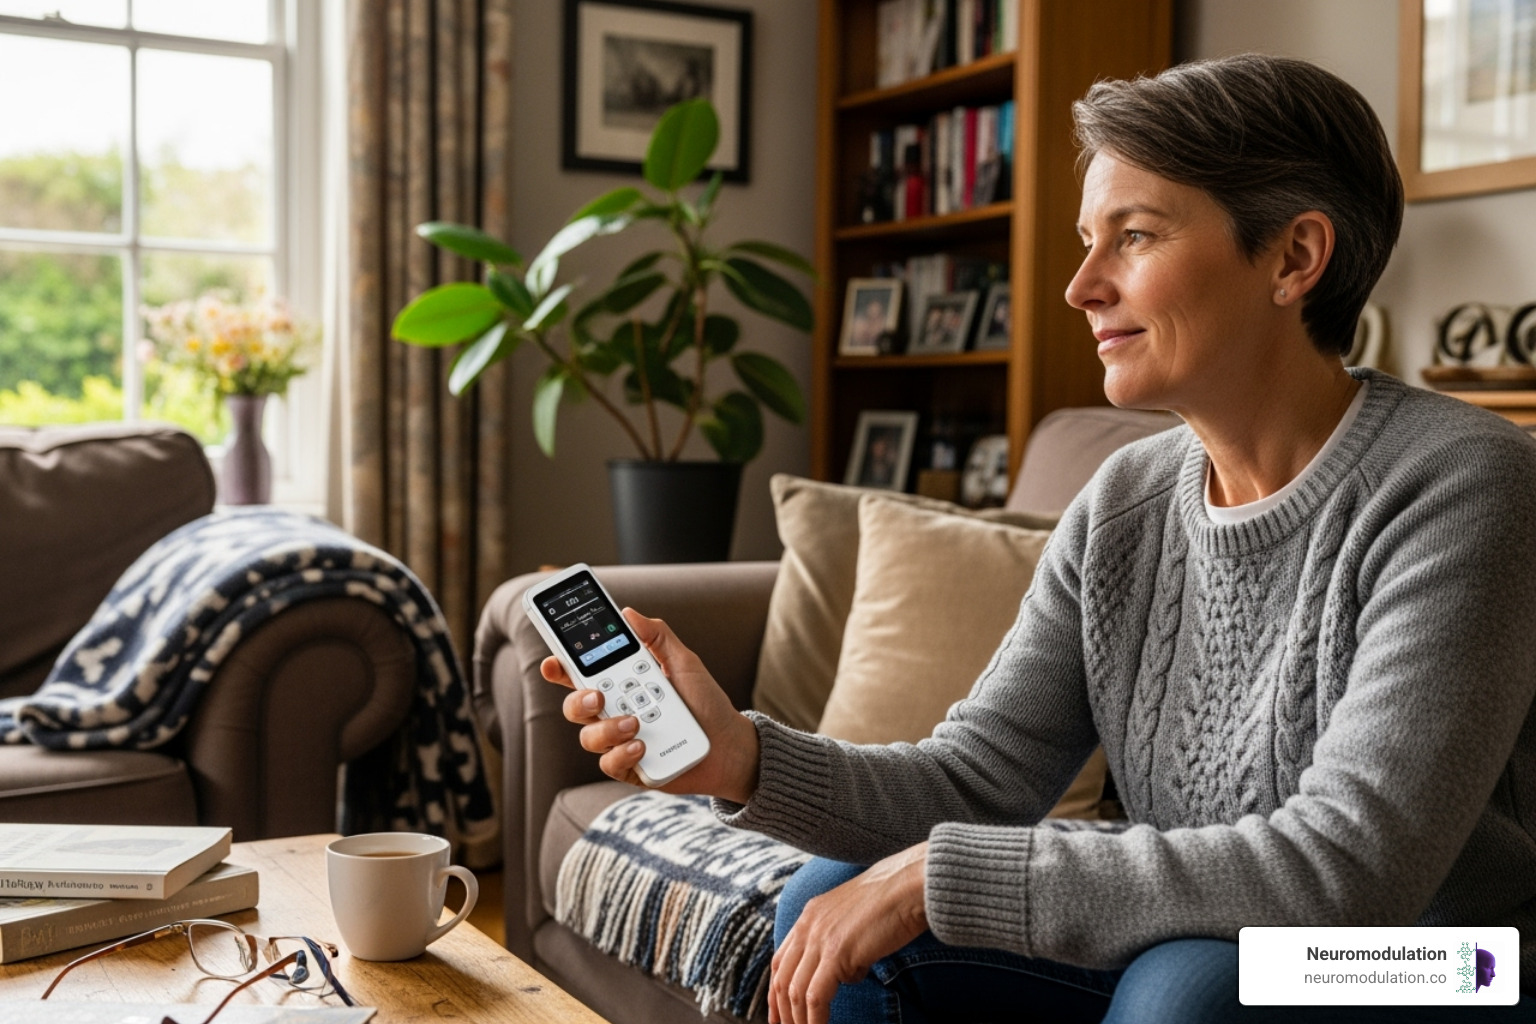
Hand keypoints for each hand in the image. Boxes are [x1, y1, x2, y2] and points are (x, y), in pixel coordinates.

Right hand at [543, 607, 758, 802]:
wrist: (729, 744)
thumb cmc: (705, 702)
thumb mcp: (684, 663)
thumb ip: (657, 637)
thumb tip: (629, 613)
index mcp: (622, 684)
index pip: (582, 674)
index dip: (561, 667)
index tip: (553, 661)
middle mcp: (614, 712)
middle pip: (574, 706)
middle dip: (577, 700)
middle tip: (597, 696)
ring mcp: (619, 741)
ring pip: (588, 736)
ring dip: (608, 728)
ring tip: (637, 723)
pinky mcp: (630, 767)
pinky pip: (609, 763)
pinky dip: (622, 753)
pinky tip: (642, 746)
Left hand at [769, 843, 928, 1023]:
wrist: (910, 885)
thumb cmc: (895, 900)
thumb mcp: (856, 917)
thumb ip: (843, 941)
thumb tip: (848, 972)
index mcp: (810, 915)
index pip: (781, 960)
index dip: (776, 991)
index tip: (778, 1014)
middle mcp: (808, 926)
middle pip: (781, 978)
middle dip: (781, 1012)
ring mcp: (820, 939)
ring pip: (794, 992)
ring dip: (797, 1021)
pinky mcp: (836, 954)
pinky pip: (815, 998)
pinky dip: (815, 1020)